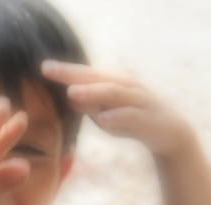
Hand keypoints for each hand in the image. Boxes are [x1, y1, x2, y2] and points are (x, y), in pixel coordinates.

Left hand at [44, 60, 194, 156]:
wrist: (168, 131)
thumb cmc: (129, 119)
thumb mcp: (104, 113)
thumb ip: (87, 104)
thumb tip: (67, 95)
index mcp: (114, 81)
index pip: (86, 74)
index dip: (65, 70)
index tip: (43, 66)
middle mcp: (126, 85)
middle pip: (97, 76)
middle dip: (72, 73)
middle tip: (48, 69)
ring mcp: (138, 100)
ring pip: (115, 93)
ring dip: (93, 92)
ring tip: (71, 92)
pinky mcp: (147, 118)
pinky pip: (131, 116)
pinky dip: (117, 117)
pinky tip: (102, 119)